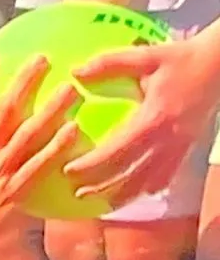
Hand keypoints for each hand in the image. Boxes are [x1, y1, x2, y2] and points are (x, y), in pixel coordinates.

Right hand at [0, 56, 79, 251]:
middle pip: (6, 108)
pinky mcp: (16, 188)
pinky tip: (73, 130)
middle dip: (24, 82)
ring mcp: (1, 168)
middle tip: (43, 60)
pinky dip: (57, 146)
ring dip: (50, 108)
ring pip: (29, 131)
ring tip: (70, 89)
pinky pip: (40, 163)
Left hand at [62, 39, 219, 204]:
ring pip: (150, 182)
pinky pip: (168, 176)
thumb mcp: (146, 56)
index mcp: (154, 119)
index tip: (69, 170)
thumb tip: (75, 72)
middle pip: (131, 174)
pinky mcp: (189, 148)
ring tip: (103, 203)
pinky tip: (135, 194)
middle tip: (77, 194)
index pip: (118, 150)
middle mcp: (169, 139)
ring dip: (125, 195)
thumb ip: (109, 63)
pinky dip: (149, 188)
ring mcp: (181, 147)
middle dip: (102, 187)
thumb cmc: (182, 59)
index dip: (92, 164)